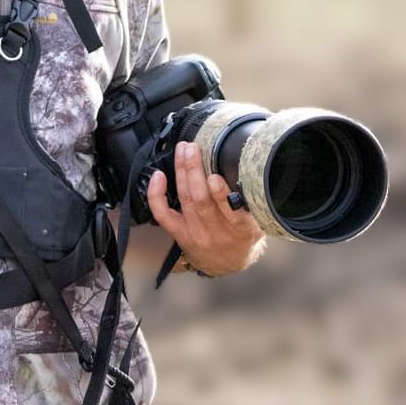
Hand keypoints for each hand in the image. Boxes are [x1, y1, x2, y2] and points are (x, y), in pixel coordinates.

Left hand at [147, 141, 265, 275]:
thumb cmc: (242, 238)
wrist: (227, 264)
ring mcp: (195, 233)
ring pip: (185, 199)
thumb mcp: (257, 222)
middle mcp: (216, 232)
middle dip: (194, 170)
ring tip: (182, 151)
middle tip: (192, 148)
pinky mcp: (179, 233)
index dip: (221, 194)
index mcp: (241, 229)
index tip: (215, 177)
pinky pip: (163, 214)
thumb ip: (251, 202)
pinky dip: (157, 194)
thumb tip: (249, 171)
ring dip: (181, 171)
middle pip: (201, 200)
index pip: (231, 212)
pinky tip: (158, 176)